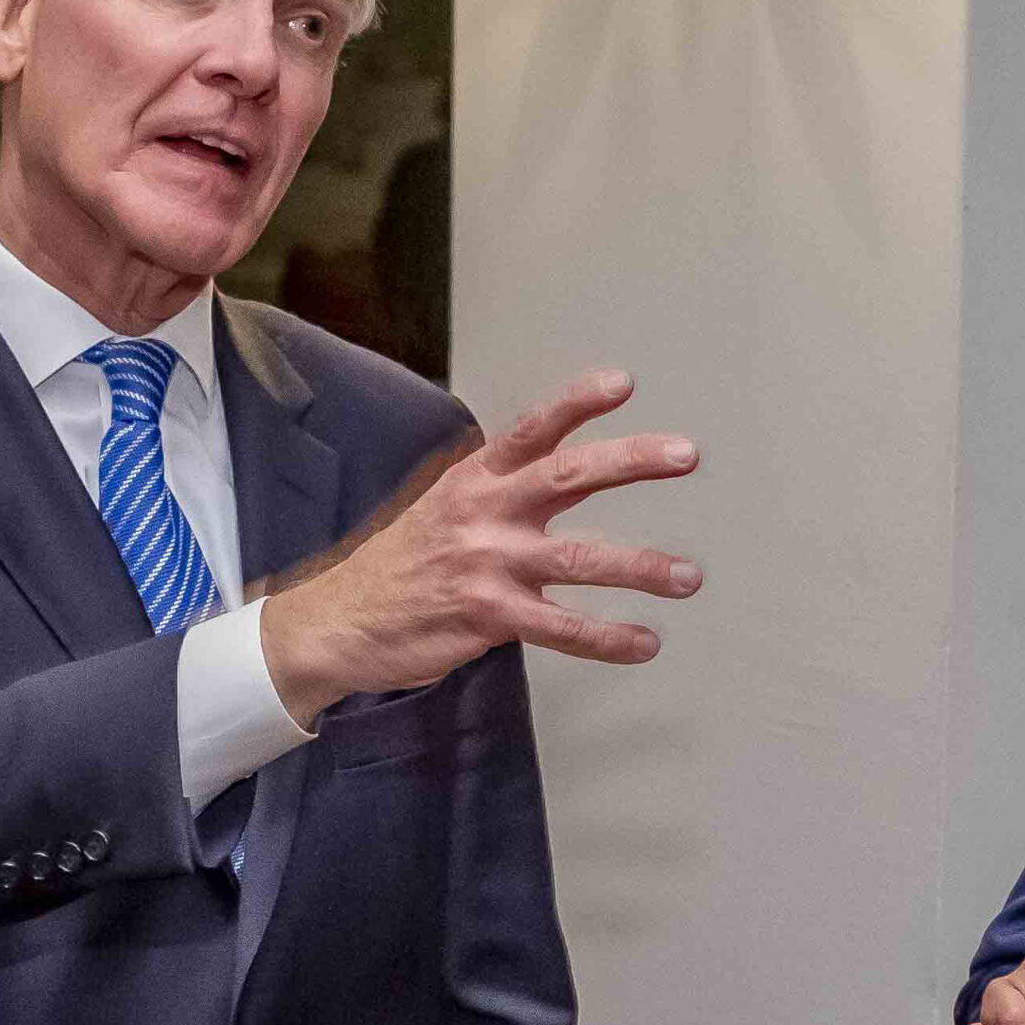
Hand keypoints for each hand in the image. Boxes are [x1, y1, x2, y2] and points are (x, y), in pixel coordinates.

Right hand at [262, 370, 702, 723]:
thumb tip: (562, 471)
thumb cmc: (403, 560)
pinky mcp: (486, 615)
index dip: (578, 402)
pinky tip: (645, 642)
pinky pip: (560, 628)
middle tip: (687, 453)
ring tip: (688, 576)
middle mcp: (484, 511)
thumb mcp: (444, 504)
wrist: (336, 620)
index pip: (534, 428)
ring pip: (578, 560)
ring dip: (641, 566)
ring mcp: (486, 563)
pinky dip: (607, 638)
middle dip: (632, 462)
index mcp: (476, 476)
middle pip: (568, 476)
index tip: (624, 383)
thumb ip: (501, 488)